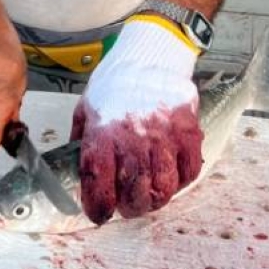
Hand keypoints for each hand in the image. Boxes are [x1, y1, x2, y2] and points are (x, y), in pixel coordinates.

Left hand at [70, 17, 202, 223]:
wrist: (150, 55)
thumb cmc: (116, 81)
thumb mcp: (86, 108)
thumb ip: (83, 141)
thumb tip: (80, 171)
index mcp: (103, 134)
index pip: (98, 183)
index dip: (98, 206)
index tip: (98, 214)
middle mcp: (133, 139)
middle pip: (135, 193)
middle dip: (129, 208)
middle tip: (127, 207)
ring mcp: (164, 138)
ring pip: (163, 188)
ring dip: (155, 200)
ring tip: (149, 198)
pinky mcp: (187, 133)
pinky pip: (188, 172)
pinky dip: (180, 183)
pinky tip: (171, 178)